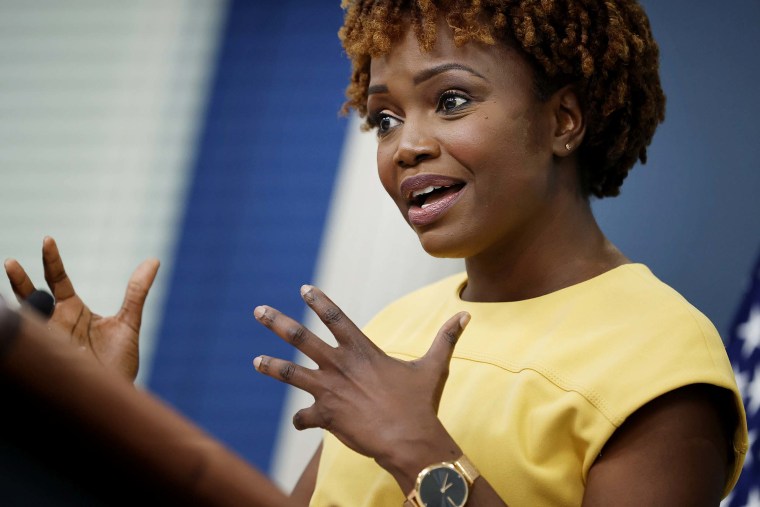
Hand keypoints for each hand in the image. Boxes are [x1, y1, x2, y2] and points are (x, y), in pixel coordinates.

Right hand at [4, 236, 158, 380]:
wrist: (116, 397)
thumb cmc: (119, 363)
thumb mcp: (129, 322)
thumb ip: (137, 291)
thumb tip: (153, 260)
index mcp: (73, 310)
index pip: (57, 279)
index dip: (51, 260)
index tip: (47, 239)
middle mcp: (56, 323)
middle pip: (31, 295)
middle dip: (19, 280)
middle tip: (10, 262)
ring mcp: (48, 341)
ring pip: (24, 317)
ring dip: (13, 304)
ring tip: (8, 282)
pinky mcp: (46, 360)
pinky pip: (27, 344)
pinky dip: (19, 333)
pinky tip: (15, 323)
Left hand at [252, 284, 469, 488]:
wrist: (409, 440)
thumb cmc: (420, 403)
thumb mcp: (433, 367)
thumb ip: (445, 338)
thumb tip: (466, 315)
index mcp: (362, 349)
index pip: (335, 316)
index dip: (318, 301)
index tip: (304, 288)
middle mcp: (340, 365)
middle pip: (300, 337)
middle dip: (277, 323)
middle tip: (258, 312)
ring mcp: (329, 389)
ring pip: (290, 373)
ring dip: (271, 366)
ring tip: (255, 361)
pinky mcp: (325, 415)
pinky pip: (304, 417)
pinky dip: (302, 420)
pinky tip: (300, 422)